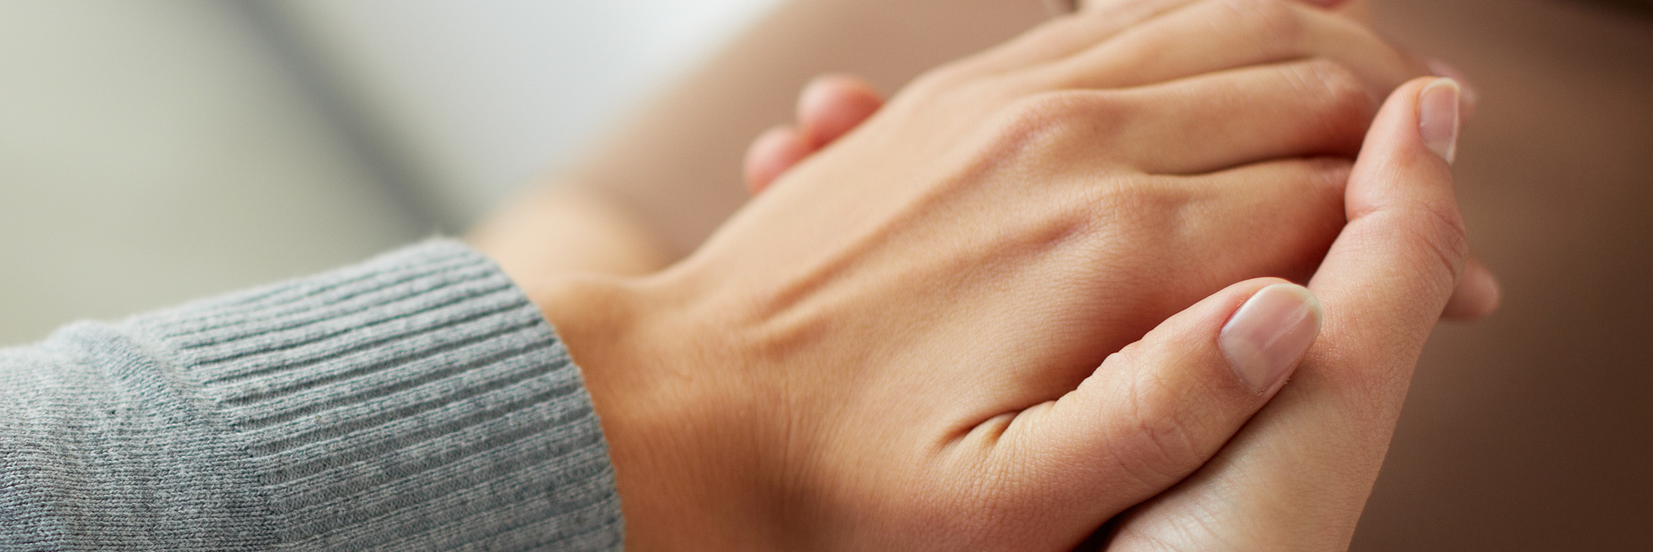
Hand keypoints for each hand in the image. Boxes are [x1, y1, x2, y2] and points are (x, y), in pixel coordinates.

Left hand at [528, 0, 1454, 547]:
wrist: (683, 402)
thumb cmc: (850, 481)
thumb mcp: (1014, 498)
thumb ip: (1168, 413)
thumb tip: (1296, 312)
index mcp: (1116, 244)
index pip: (1332, 200)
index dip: (1417, 245)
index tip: (1452, 293)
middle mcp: (1076, 138)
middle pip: (1304, 81)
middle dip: (1397, 131)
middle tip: (1435, 199)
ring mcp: (1013, 94)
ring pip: (1228, 21)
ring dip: (1326, 54)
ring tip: (1382, 117)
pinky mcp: (963, 88)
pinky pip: (1129, 15)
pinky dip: (1221, 25)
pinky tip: (1253, 67)